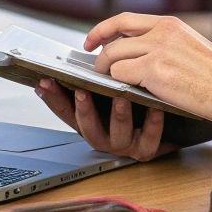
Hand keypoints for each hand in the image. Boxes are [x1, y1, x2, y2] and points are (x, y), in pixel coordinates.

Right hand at [34, 78, 175, 160]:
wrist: (166, 131)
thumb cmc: (133, 108)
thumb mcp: (106, 95)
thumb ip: (90, 83)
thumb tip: (71, 62)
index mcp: (90, 122)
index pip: (65, 112)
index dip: (53, 98)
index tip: (45, 82)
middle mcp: (104, 136)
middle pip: (87, 129)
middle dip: (83, 110)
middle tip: (81, 92)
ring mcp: (125, 145)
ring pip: (118, 135)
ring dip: (118, 116)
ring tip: (121, 98)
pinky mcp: (147, 149)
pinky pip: (149, 139)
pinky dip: (152, 123)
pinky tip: (154, 108)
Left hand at [84, 13, 211, 126]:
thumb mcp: (191, 47)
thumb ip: (165, 45)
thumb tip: (138, 53)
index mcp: (170, 25)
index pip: (125, 20)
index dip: (103, 29)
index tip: (93, 40)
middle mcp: (162, 32)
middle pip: (114, 37)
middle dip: (99, 52)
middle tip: (95, 64)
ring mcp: (157, 50)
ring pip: (114, 57)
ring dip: (107, 71)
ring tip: (108, 82)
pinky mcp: (154, 71)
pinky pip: (121, 75)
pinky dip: (118, 83)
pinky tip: (123, 90)